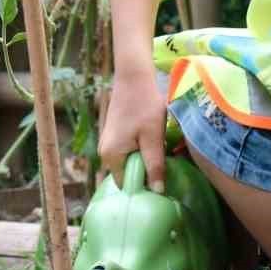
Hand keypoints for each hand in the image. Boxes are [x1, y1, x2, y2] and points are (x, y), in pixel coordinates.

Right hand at [97, 71, 168, 191]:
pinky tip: (153, 142)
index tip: (162, 181)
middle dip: (145, 173)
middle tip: (165, 166)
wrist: (134, 77)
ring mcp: (108, 143)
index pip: (127, 185)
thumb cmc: (144, 106)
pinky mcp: (115, 136)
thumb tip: (158, 191)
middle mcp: (105, 153)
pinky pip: (128, 152)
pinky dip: (140, 151)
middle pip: (127, 174)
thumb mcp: (153, 138)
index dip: (144, 186)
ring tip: (161, 152)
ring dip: (145, 160)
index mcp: (111, 157)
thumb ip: (155, 165)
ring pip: (129, 162)